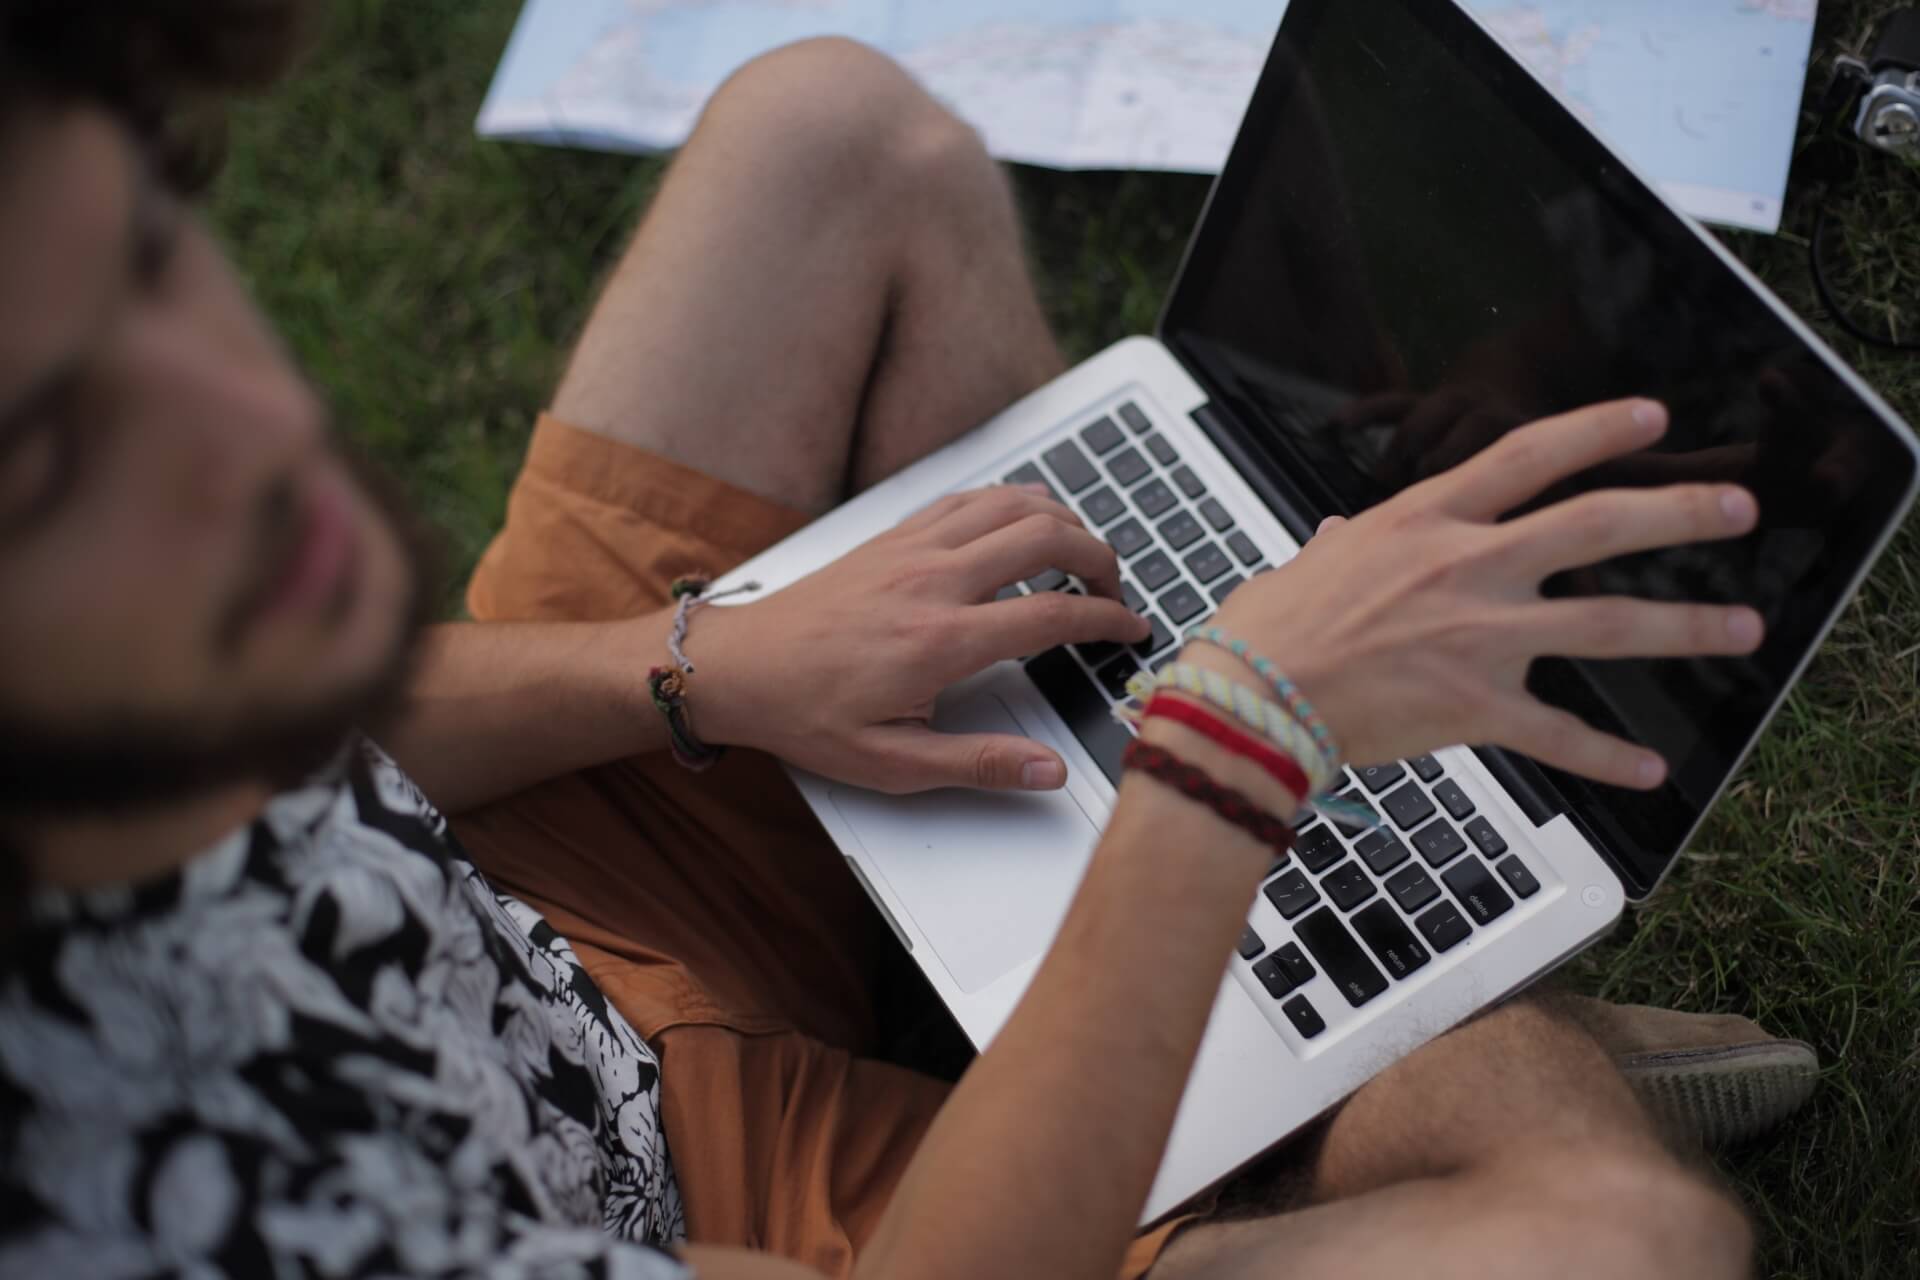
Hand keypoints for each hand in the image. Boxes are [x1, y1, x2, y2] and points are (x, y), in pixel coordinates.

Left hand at [694, 485, 1148, 791]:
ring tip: (1083, 555)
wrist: (738, 668)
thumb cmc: (806, 715)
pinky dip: (1013, 500)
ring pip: (1013, 502)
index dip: (1108, 620)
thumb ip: (979, 764)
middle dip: (1101, 556)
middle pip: (1047, 536)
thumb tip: (1048, 770)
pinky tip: (1026, 519)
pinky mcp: (894, 536)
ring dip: (1063, 519)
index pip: (1053, 614)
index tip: (1132, 630)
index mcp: (941, 640)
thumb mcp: (893, 764)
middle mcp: (933, 580)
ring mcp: (913, 548)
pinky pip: (969, 498)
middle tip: (1116, 592)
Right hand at [1204, 399, 1763, 788]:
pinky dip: (1608, 757)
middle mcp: (1465, 568)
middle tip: (1737, 510)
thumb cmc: (1266, 634)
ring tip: (1743, 628)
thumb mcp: (1310, 564)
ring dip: (1685, 624)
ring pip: (1607, 624)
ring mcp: (1479, 637)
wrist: (1251, 705)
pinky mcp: (1477, 708)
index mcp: (1423, 523)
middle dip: (1679, 513)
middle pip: (1597, 524)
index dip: (1596, 429)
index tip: (1650, 417)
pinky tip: (1650, 770)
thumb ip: (1343, 546)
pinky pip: (1560, 735)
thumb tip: (1343, 535)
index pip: (1528, 456)